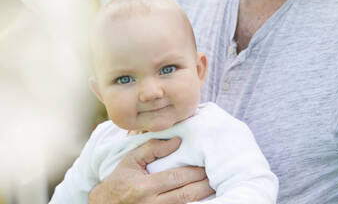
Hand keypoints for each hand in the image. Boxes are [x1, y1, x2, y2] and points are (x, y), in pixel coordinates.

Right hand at [88, 137, 213, 203]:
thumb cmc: (119, 180)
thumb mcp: (130, 160)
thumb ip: (152, 148)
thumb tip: (177, 141)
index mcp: (144, 187)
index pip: (176, 178)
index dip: (194, 172)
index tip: (206, 165)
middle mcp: (152, 203)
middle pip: (186, 194)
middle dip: (204, 185)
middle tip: (216, 176)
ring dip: (202, 197)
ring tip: (213, 187)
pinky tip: (201, 198)